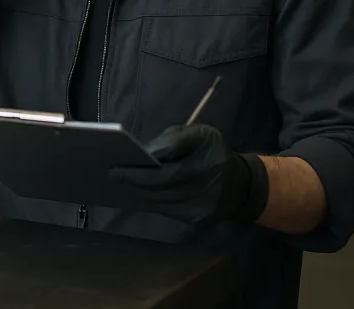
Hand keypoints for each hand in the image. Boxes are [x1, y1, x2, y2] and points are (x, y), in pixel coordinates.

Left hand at [104, 125, 267, 225]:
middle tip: (113, 174)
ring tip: (120, 183)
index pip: (169, 164)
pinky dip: (150, 202)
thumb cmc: (211, 152)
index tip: (118, 163)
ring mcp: (205, 203)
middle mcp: (209, 180)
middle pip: (162, 185)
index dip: (142, 168)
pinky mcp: (200, 219)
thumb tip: (142, 152)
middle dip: (135, 181)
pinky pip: (168, 210)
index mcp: (208, 154)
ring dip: (139, 193)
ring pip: (162, 200)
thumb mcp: (197, 134)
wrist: (241, 185)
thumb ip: (171, 140)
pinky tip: (137, 193)